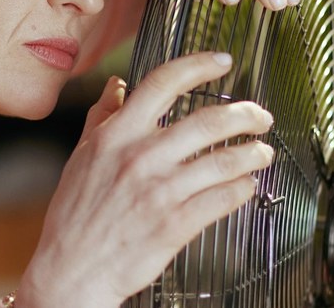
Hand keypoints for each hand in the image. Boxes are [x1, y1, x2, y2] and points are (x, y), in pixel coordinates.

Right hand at [19, 53, 274, 307]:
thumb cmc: (76, 217)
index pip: (164, 83)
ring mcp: (160, 192)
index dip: (199, 66)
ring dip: (252, 154)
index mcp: (117, 135)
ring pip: (224, 162)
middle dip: (246, 115)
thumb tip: (116, 86)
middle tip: (260, 117)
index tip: (223, 62)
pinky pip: (223, 199)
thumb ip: (102, 117)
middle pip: (209, 121)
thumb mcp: (81, 157)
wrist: (71, 272)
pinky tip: (246, 186)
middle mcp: (141, 157)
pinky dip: (242, 189)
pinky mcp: (175, 224)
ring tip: (262, 153)